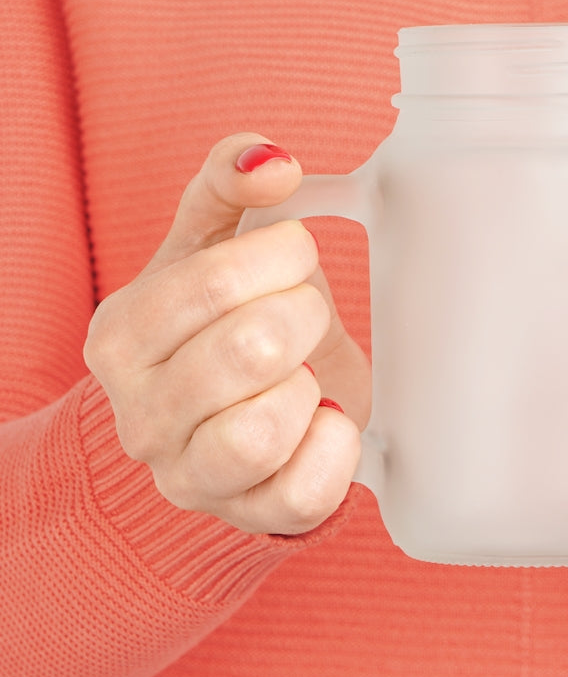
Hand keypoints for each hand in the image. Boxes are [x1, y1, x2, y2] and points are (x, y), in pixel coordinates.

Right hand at [84, 134, 369, 534]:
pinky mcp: (249, 515)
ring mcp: (189, 476)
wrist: (230, 410)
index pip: (214, 282)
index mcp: (122, 335)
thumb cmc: (223, 319)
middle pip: (251, 349)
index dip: (282, 256)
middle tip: (304, 315)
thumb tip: (272, 160)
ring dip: (309, 385)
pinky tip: (324, 417)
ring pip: (264, 430)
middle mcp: (139, 415)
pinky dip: (335, 446)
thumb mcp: (212, 241)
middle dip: (304, 315)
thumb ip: (229, 182)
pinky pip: (303, 493)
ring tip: (304, 371)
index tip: (295, 255)